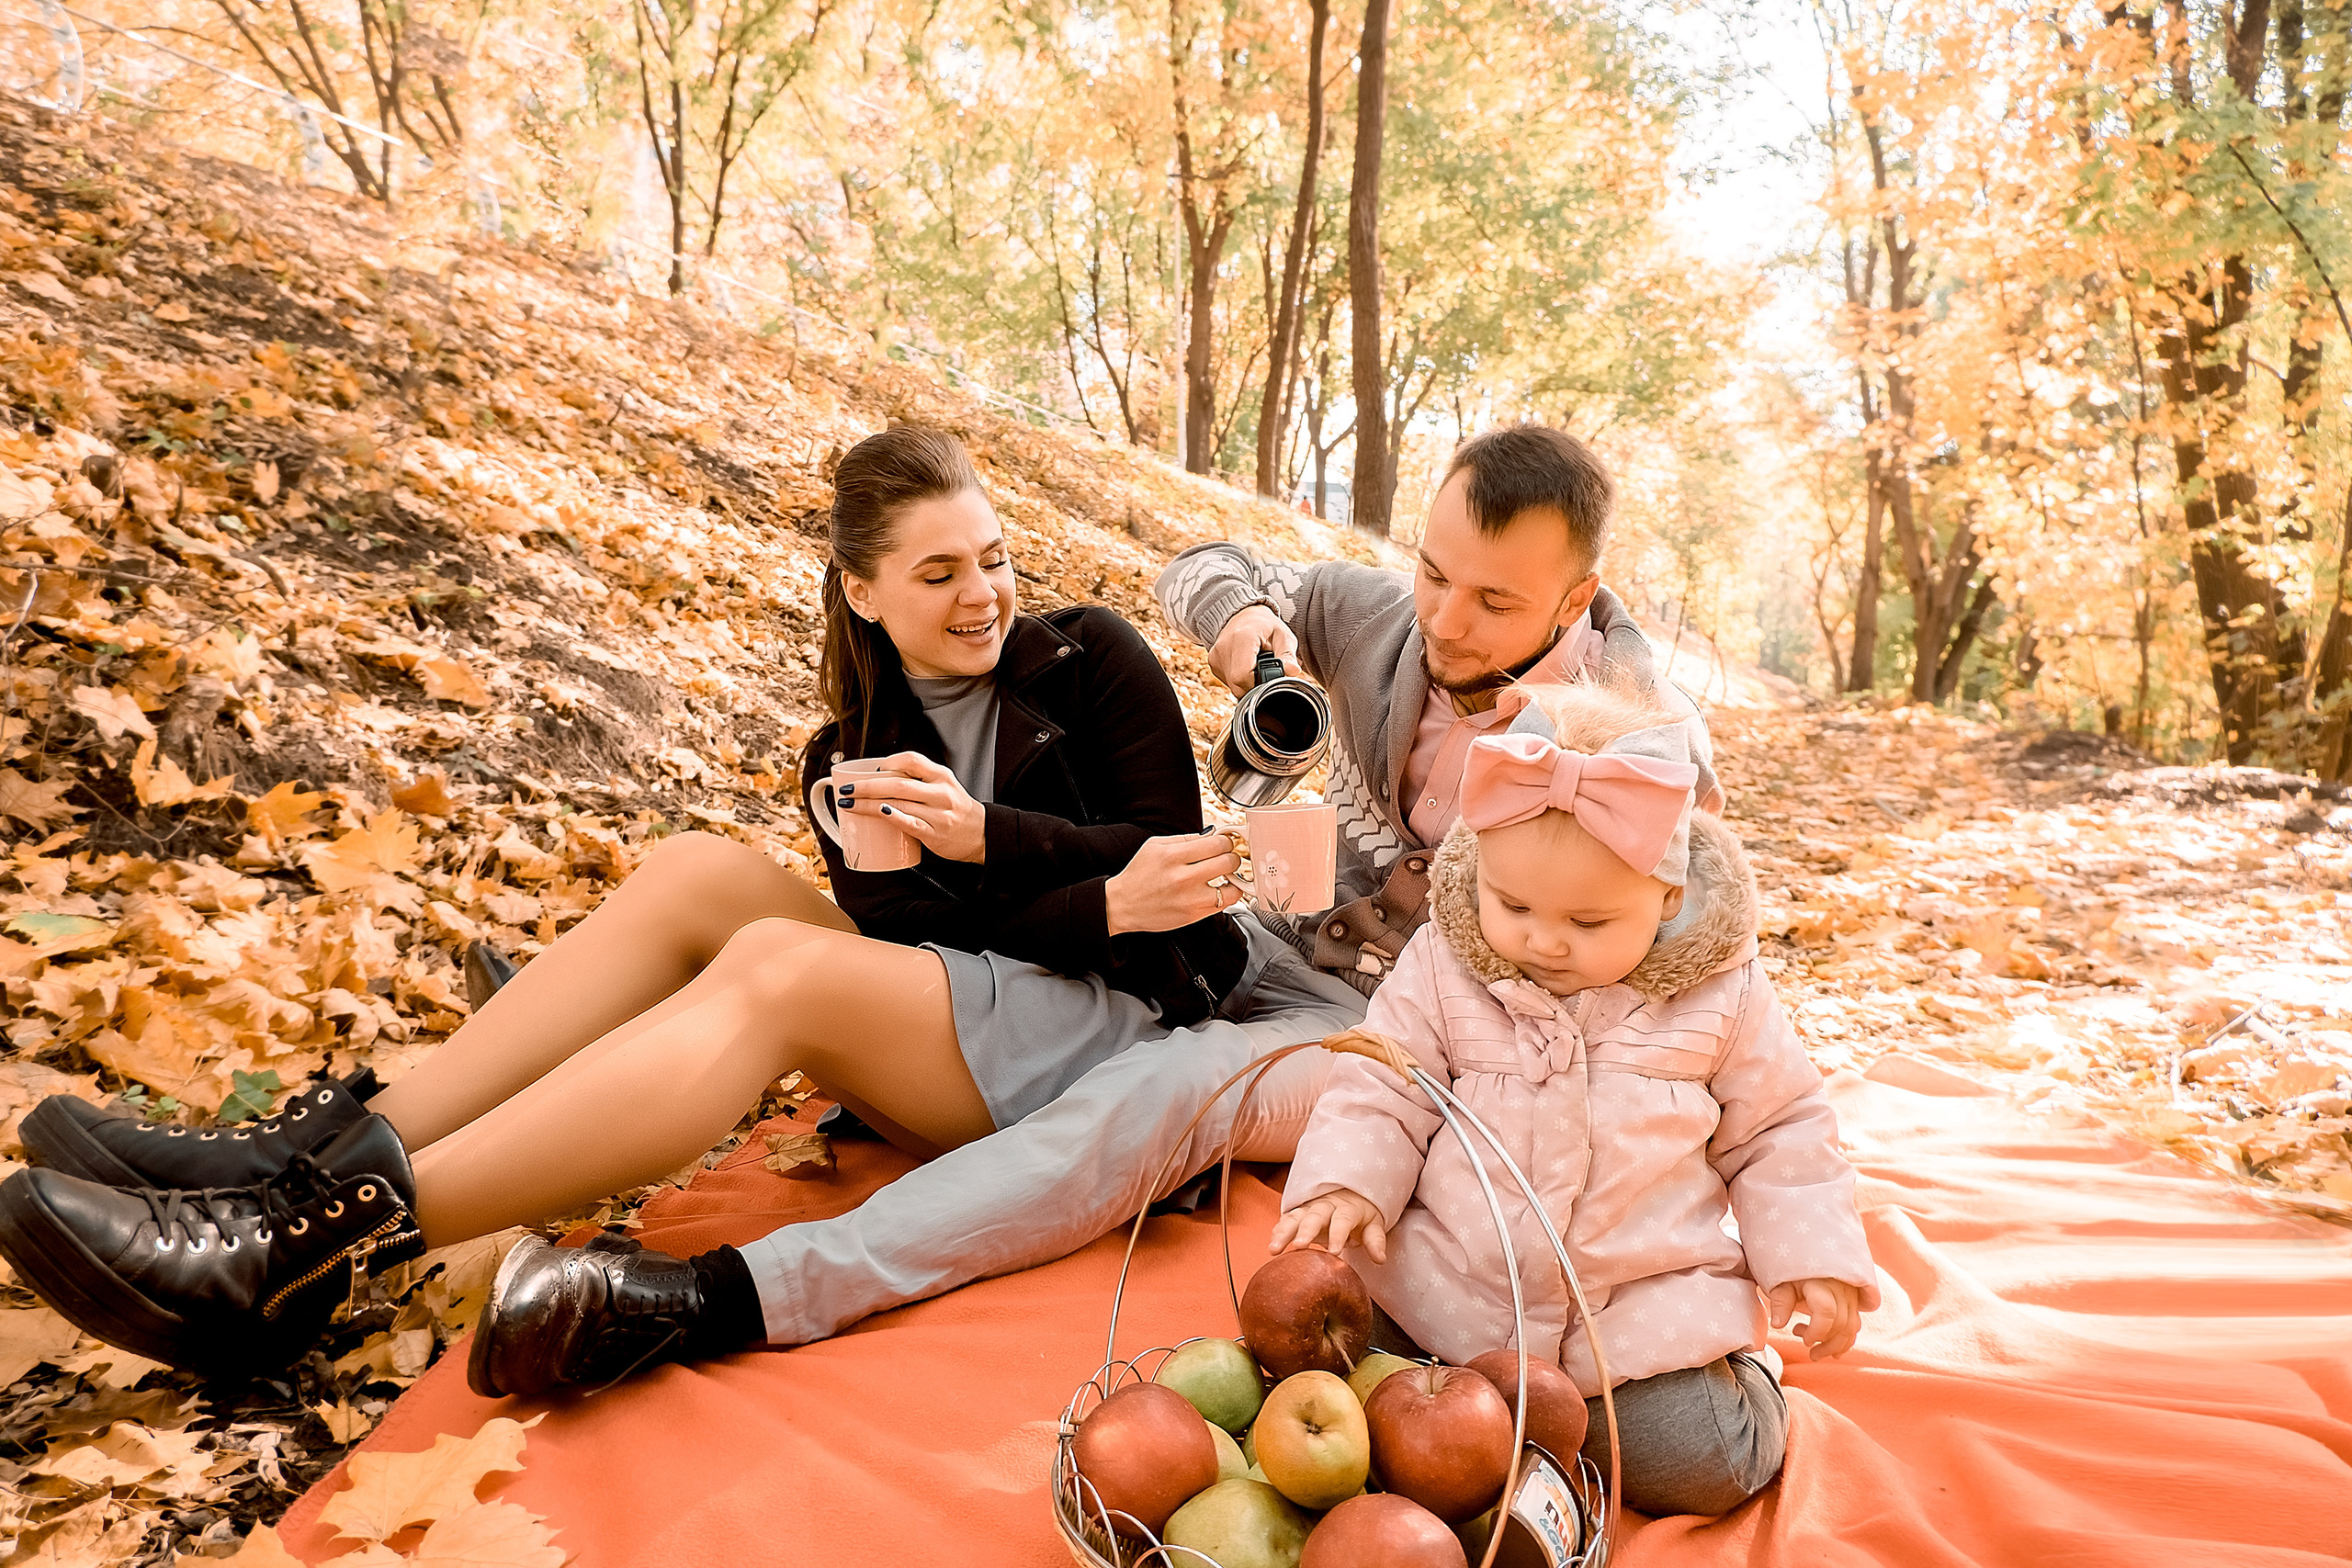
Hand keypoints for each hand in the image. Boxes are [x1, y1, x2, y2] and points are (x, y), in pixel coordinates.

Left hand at [834, 752, 986, 863]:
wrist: (982, 834)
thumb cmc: (956, 809)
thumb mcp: (943, 785)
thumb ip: (918, 779)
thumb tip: (880, 777)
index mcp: (941, 776)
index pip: (912, 760)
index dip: (888, 762)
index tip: (871, 769)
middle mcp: (940, 792)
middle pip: (898, 784)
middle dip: (867, 786)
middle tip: (847, 788)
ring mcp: (938, 814)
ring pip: (898, 803)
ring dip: (869, 803)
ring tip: (850, 803)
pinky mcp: (935, 833)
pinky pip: (910, 823)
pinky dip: (893, 816)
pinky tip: (879, 812)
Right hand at [1104, 832, 1242, 934]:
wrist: (1124, 904)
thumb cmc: (1139, 874)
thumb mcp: (1155, 846)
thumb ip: (1186, 838)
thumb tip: (1213, 834)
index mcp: (1172, 855)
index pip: (1217, 843)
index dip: (1226, 841)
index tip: (1225, 843)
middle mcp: (1182, 877)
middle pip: (1228, 861)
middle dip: (1231, 857)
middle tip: (1226, 857)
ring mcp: (1190, 899)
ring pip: (1233, 886)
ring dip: (1233, 879)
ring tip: (1225, 875)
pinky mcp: (1193, 915)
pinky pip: (1225, 904)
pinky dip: (1227, 895)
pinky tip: (1220, 889)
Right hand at [1208, 604, 1302, 695]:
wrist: (1244, 614)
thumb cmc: (1266, 626)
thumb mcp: (1283, 636)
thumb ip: (1288, 655)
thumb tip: (1293, 671)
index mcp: (1242, 639)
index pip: (1243, 677)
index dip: (1258, 684)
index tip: (1269, 677)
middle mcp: (1224, 648)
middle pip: (1237, 684)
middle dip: (1254, 685)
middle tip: (1265, 672)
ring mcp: (1215, 656)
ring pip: (1232, 685)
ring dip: (1247, 682)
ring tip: (1255, 665)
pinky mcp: (1213, 662)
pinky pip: (1227, 681)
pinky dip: (1239, 679)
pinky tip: (1246, 666)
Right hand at [1269, 1189, 1388, 1262]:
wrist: (1349, 1193)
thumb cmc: (1361, 1214)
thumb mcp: (1374, 1224)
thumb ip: (1375, 1240)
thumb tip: (1380, 1259)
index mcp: (1347, 1208)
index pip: (1342, 1220)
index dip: (1338, 1235)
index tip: (1334, 1253)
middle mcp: (1326, 1205)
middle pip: (1315, 1216)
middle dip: (1306, 1230)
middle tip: (1299, 1246)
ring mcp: (1310, 1208)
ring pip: (1295, 1217)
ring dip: (1284, 1232)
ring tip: (1274, 1249)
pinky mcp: (1299, 1213)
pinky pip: (1286, 1219)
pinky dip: (1278, 1230)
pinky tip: (1273, 1244)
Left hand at [1766, 1277, 1871, 1359]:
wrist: (1810, 1254)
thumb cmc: (1793, 1271)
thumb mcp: (1781, 1282)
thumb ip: (1780, 1302)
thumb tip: (1777, 1324)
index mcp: (1821, 1283)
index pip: (1826, 1311)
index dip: (1816, 1331)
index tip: (1804, 1340)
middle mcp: (1841, 1290)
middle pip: (1841, 1324)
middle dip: (1825, 1343)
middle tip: (1807, 1348)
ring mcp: (1850, 1296)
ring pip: (1851, 1328)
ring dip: (1835, 1346)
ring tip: (1816, 1354)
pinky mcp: (1854, 1302)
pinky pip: (1855, 1326)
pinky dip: (1845, 1341)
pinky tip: (1832, 1351)